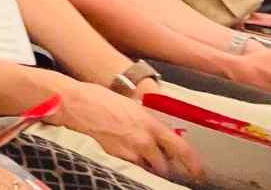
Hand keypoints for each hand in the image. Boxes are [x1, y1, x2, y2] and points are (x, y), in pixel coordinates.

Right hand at [51, 81, 201, 180]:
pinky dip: (130, 166)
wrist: (73, 103)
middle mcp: (143, 140)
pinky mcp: (113, 158)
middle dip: (164, 167)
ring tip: (139, 160)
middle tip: (161, 166)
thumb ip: (143, 120)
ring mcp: (128, 152)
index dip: (193, 164)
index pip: (181, 149)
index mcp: (149, 123)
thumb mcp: (128, 105)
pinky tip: (123, 157)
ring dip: (146, 167)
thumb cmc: (96, 98)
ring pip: (146, 169)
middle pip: (164, 166)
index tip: (197, 172)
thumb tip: (152, 130)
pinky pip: (129, 168)